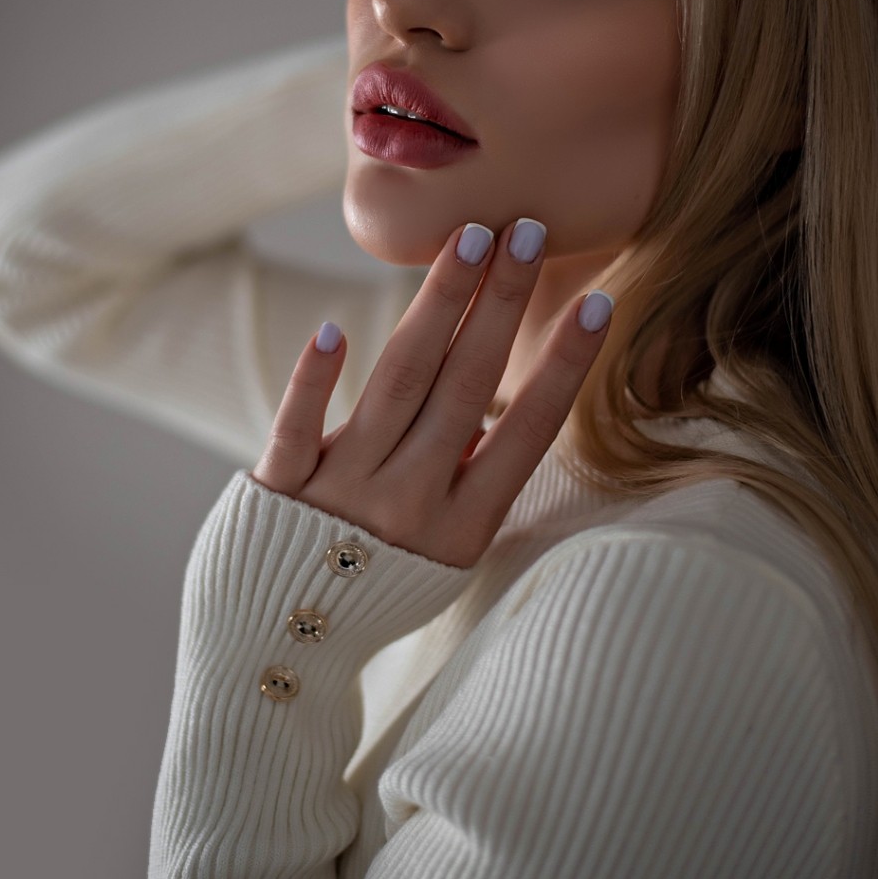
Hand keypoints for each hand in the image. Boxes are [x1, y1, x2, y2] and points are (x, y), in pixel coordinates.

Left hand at [252, 220, 612, 568]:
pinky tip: (334, 328)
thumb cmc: (380, 589)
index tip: (597, 303)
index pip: (528, 432)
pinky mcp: (280, 487)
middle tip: (528, 232)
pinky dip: (313, 379)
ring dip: (437, 308)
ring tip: (468, 243)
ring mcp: (342, 493)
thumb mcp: (448, 551)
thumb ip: (472, 479)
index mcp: (463, 525)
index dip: (564, 365)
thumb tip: (495, 402)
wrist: (287, 647)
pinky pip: (296, 427)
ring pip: (399, 385)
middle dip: (502, 305)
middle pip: (465, 387)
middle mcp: (409, 504)